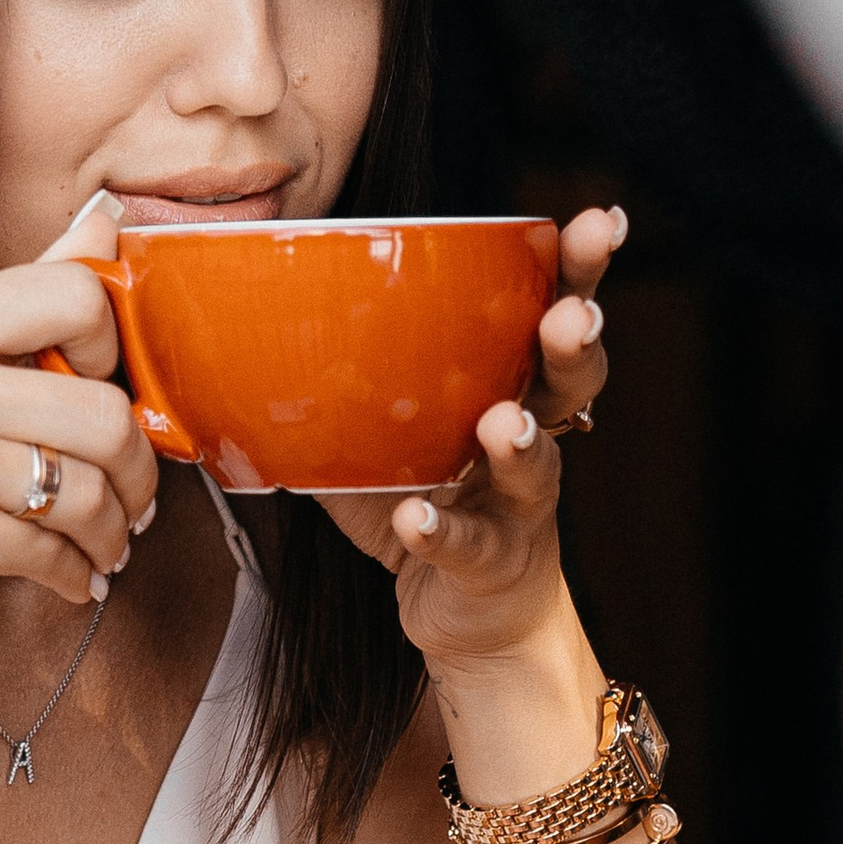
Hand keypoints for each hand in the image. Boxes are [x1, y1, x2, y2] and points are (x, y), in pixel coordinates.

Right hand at [0, 193, 158, 745]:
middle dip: (138, 467)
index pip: (71, 292)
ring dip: (112, 531)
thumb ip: (5, 314)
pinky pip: (52, 550)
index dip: (115, 348)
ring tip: (101, 546)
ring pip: (89, 486)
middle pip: (102, 406)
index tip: (107, 393)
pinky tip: (67, 579)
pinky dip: (75, 574)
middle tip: (130, 498)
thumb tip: (103, 225)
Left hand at [324, 205, 620, 693]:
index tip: (598, 222)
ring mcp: (517, 508)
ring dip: (519, 443)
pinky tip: (417, 520)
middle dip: (575, 340)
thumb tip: (244, 326)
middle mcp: (532, 439)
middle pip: (568, 379)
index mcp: (512, 387)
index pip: (554, 311)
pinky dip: (440, 535)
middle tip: (574, 314)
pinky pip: (468, 549)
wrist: (474, 621)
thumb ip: (337, 385)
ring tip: (499, 424)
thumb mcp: (387, 436)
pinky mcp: (491, 567)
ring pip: (535, 468)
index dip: (578, 269)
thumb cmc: (435, 508)